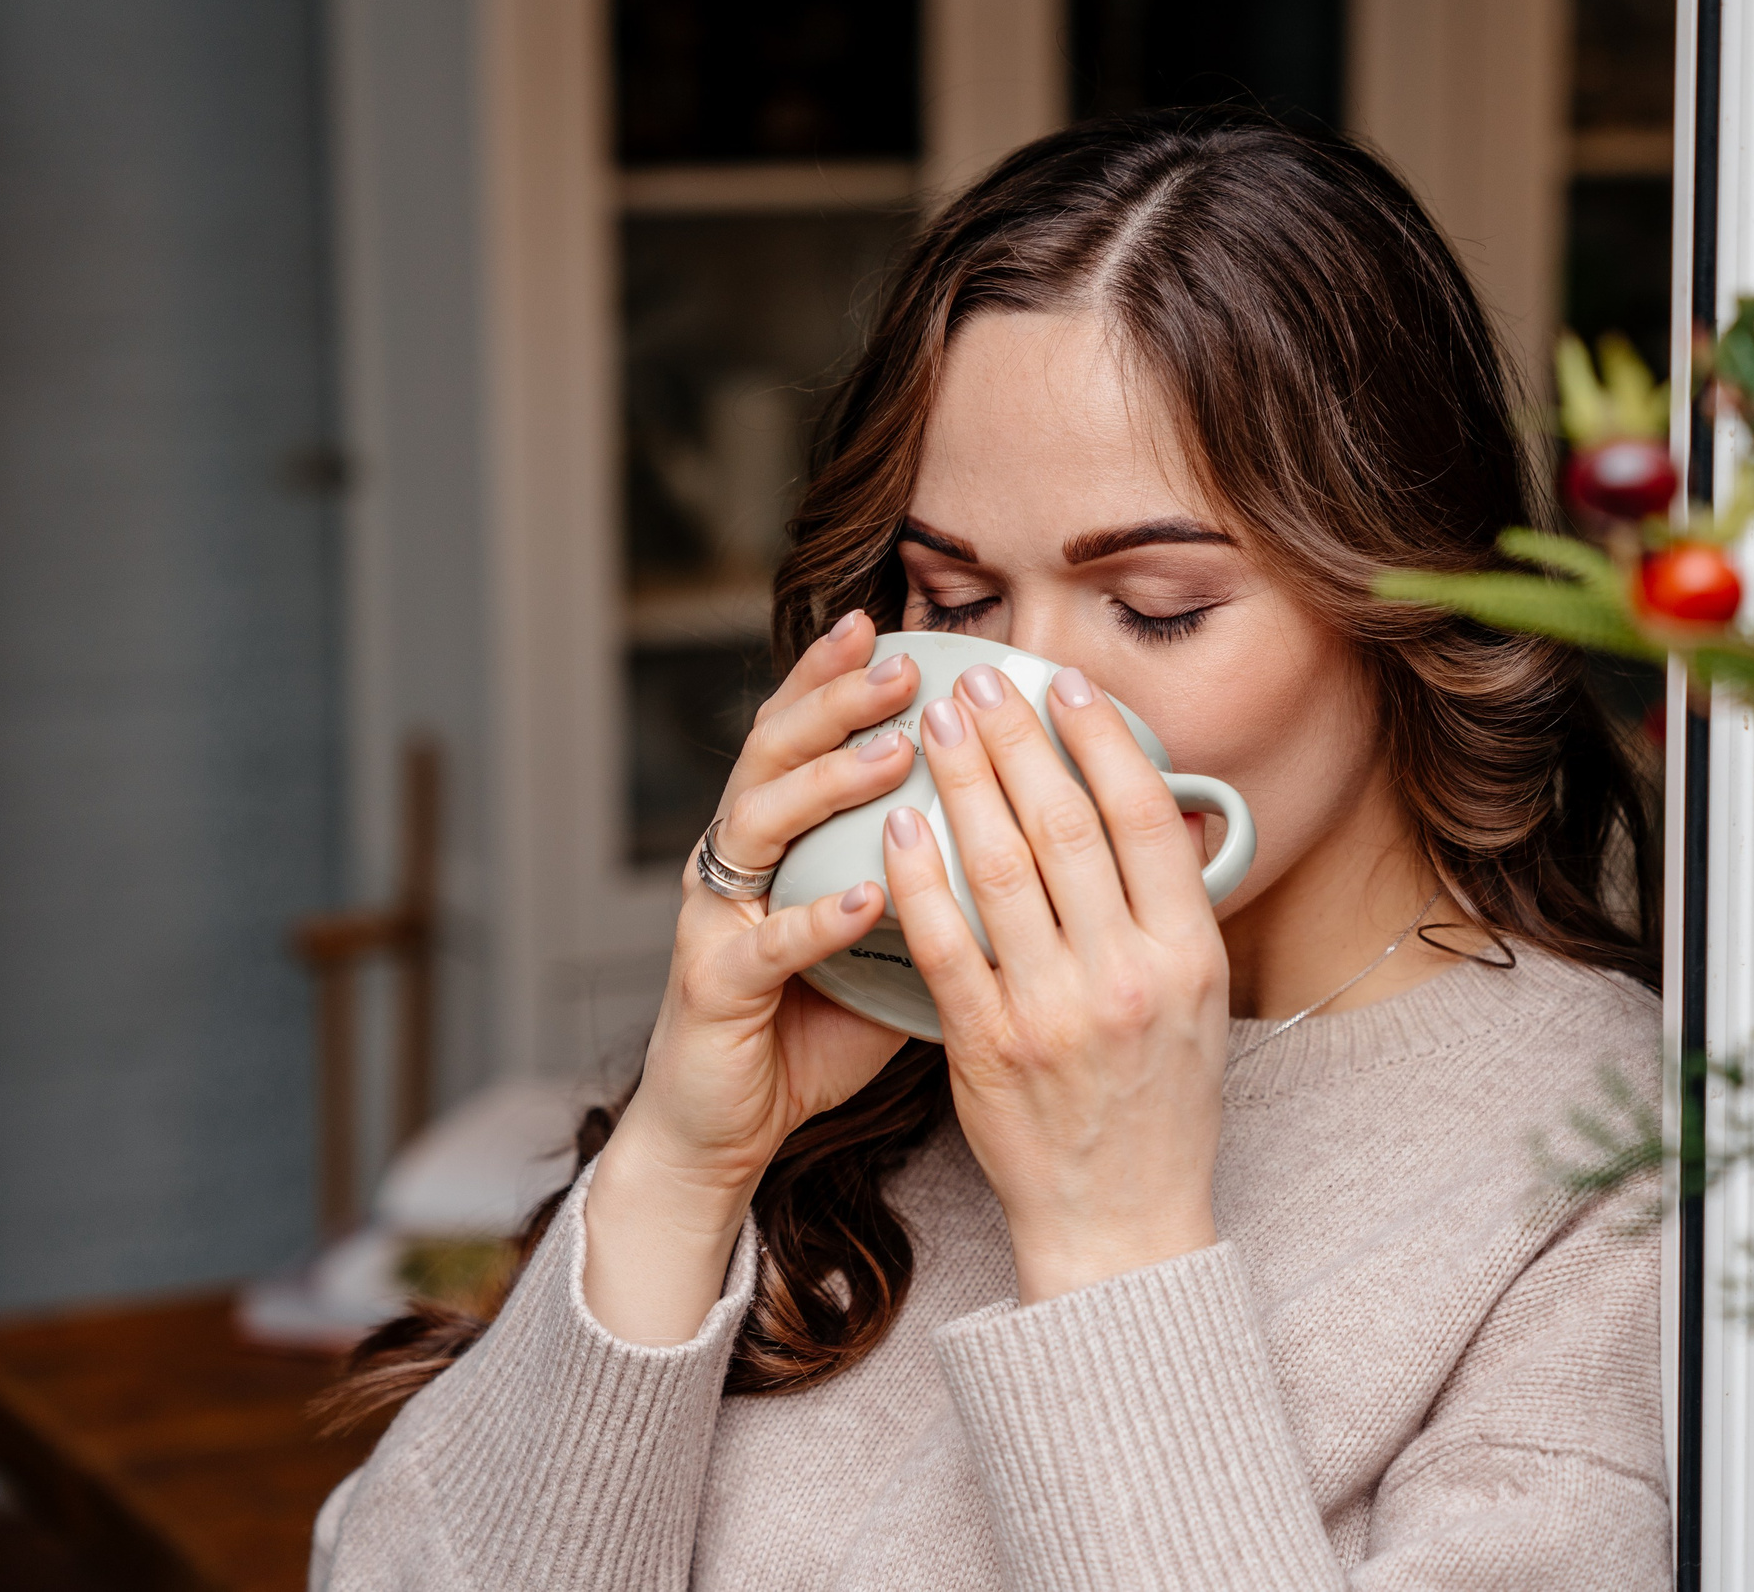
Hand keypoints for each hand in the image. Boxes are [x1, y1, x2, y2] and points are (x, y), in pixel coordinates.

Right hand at [585, 611, 921, 1342]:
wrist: (732, 1125)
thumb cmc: (816, 1024)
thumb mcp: (891, 937)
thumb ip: (939, 882)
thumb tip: (1042, 839)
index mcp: (779, 839)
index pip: (807, 735)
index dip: (842, 679)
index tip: (901, 628)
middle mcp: (738, 860)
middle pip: (775, 753)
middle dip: (837, 701)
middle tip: (902, 664)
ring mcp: (717, 918)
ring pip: (758, 823)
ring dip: (828, 783)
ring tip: (894, 755)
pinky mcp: (711, 986)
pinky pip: (764, 942)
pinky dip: (816, 916)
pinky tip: (868, 895)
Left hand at [885, 663, 1228, 1302]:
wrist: (1120, 1218)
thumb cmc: (1162, 1100)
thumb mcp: (1203, 998)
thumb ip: (1178, 905)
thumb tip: (1161, 804)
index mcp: (1188, 953)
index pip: (1143, 817)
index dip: (1100, 739)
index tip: (1065, 684)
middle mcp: (1125, 975)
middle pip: (1065, 826)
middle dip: (1018, 741)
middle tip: (982, 682)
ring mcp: (1053, 1012)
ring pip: (999, 870)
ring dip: (964, 784)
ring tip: (938, 726)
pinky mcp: (986, 1047)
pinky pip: (945, 944)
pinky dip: (919, 877)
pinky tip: (899, 824)